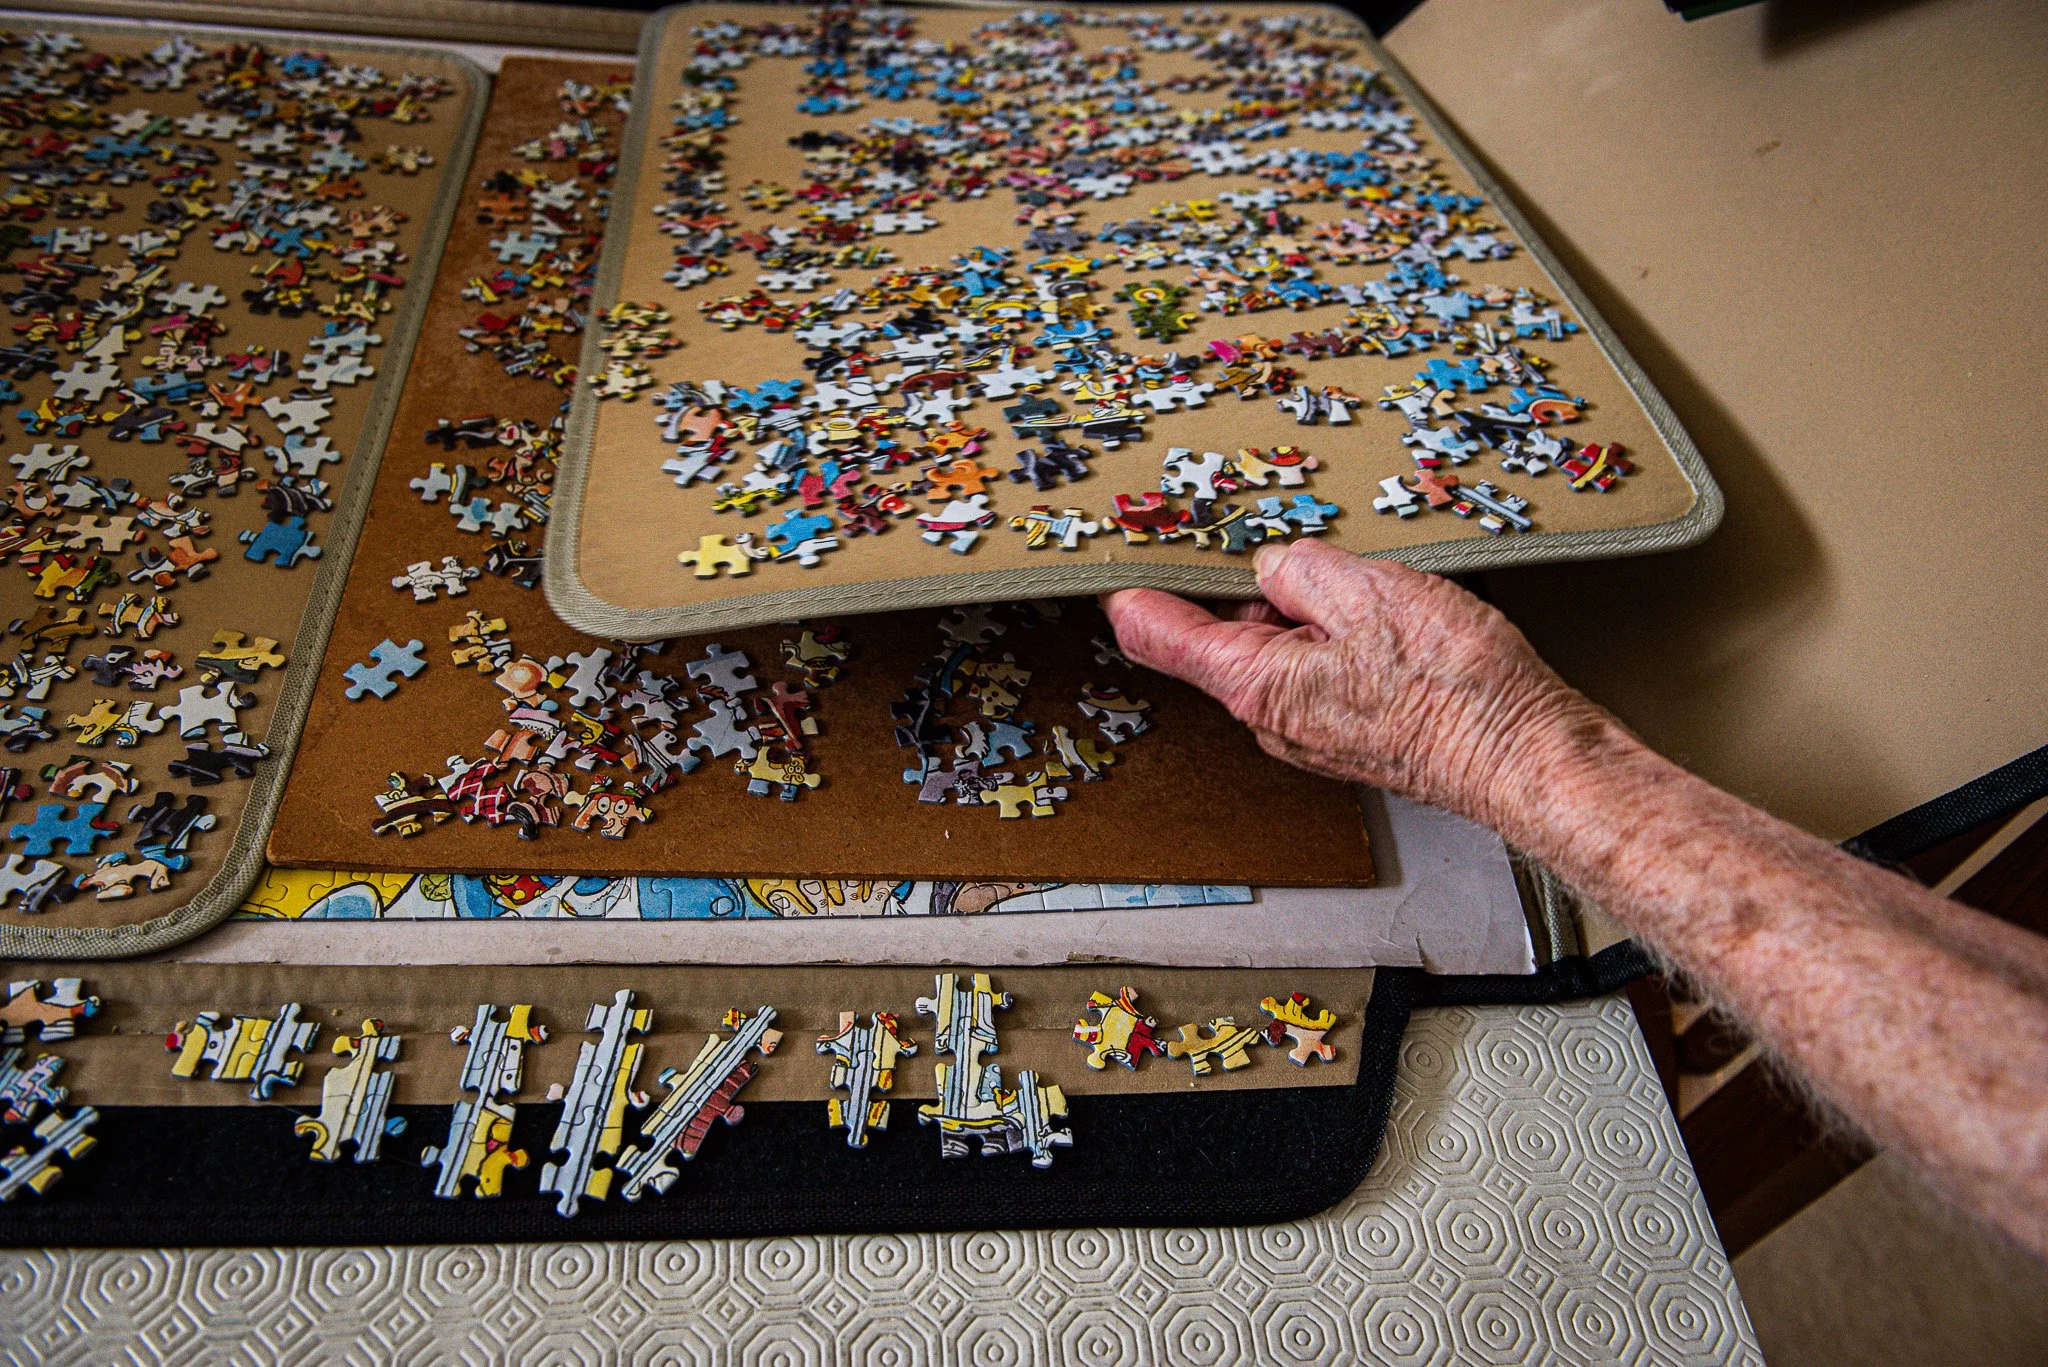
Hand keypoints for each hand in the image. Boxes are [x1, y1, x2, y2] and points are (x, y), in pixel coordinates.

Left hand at [1101, 537, 1615, 826]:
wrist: (1524, 754)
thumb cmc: (1454, 689)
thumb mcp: (1364, 591)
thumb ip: (1299, 569)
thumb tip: (1272, 564)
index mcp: (1256, 683)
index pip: (1159, 635)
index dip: (1130, 590)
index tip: (1109, 561)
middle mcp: (1272, 718)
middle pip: (1226, 634)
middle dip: (1251, 587)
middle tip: (1291, 544)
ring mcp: (1311, 730)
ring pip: (1282, 649)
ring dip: (1308, 610)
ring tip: (1368, 589)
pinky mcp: (1351, 731)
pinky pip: (1323, 669)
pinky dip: (1340, 636)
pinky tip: (1389, 621)